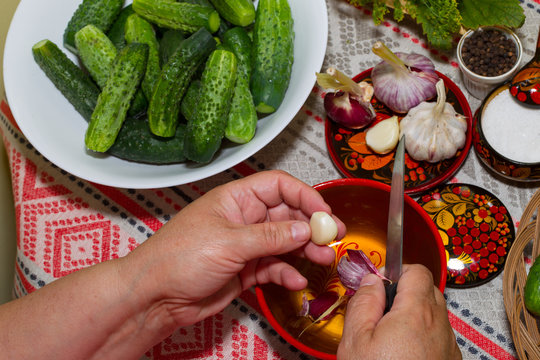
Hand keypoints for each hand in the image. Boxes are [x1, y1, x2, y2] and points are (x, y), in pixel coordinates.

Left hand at [125, 170, 345, 329]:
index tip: (324, 213)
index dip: (305, 196)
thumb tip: (305, 228)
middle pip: (287, 214)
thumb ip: (271, 236)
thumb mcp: (229, 242)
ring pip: (285, 242)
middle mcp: (242, 219)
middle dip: (312, 225)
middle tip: (333, 237)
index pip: (278, 186)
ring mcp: (245, 245)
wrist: (154, 297)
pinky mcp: (244, 269)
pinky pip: (274, 267)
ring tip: (323, 258)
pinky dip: (287, 272)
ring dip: (305, 250)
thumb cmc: (176, 259)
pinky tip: (296, 280)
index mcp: (235, 199)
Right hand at [337, 265, 461, 359]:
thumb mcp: (356, 340)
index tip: (380, 284)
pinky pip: (439, 336)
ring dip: (415, 315)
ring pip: (434, 314)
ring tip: (390, 336)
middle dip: (405, 292)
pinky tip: (404, 353)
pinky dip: (424, 335)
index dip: (396, 271)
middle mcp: (439, 326)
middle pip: (428, 290)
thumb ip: (363, 302)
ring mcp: (448, 345)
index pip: (417, 271)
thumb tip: (372, 281)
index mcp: (416, 312)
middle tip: (382, 311)